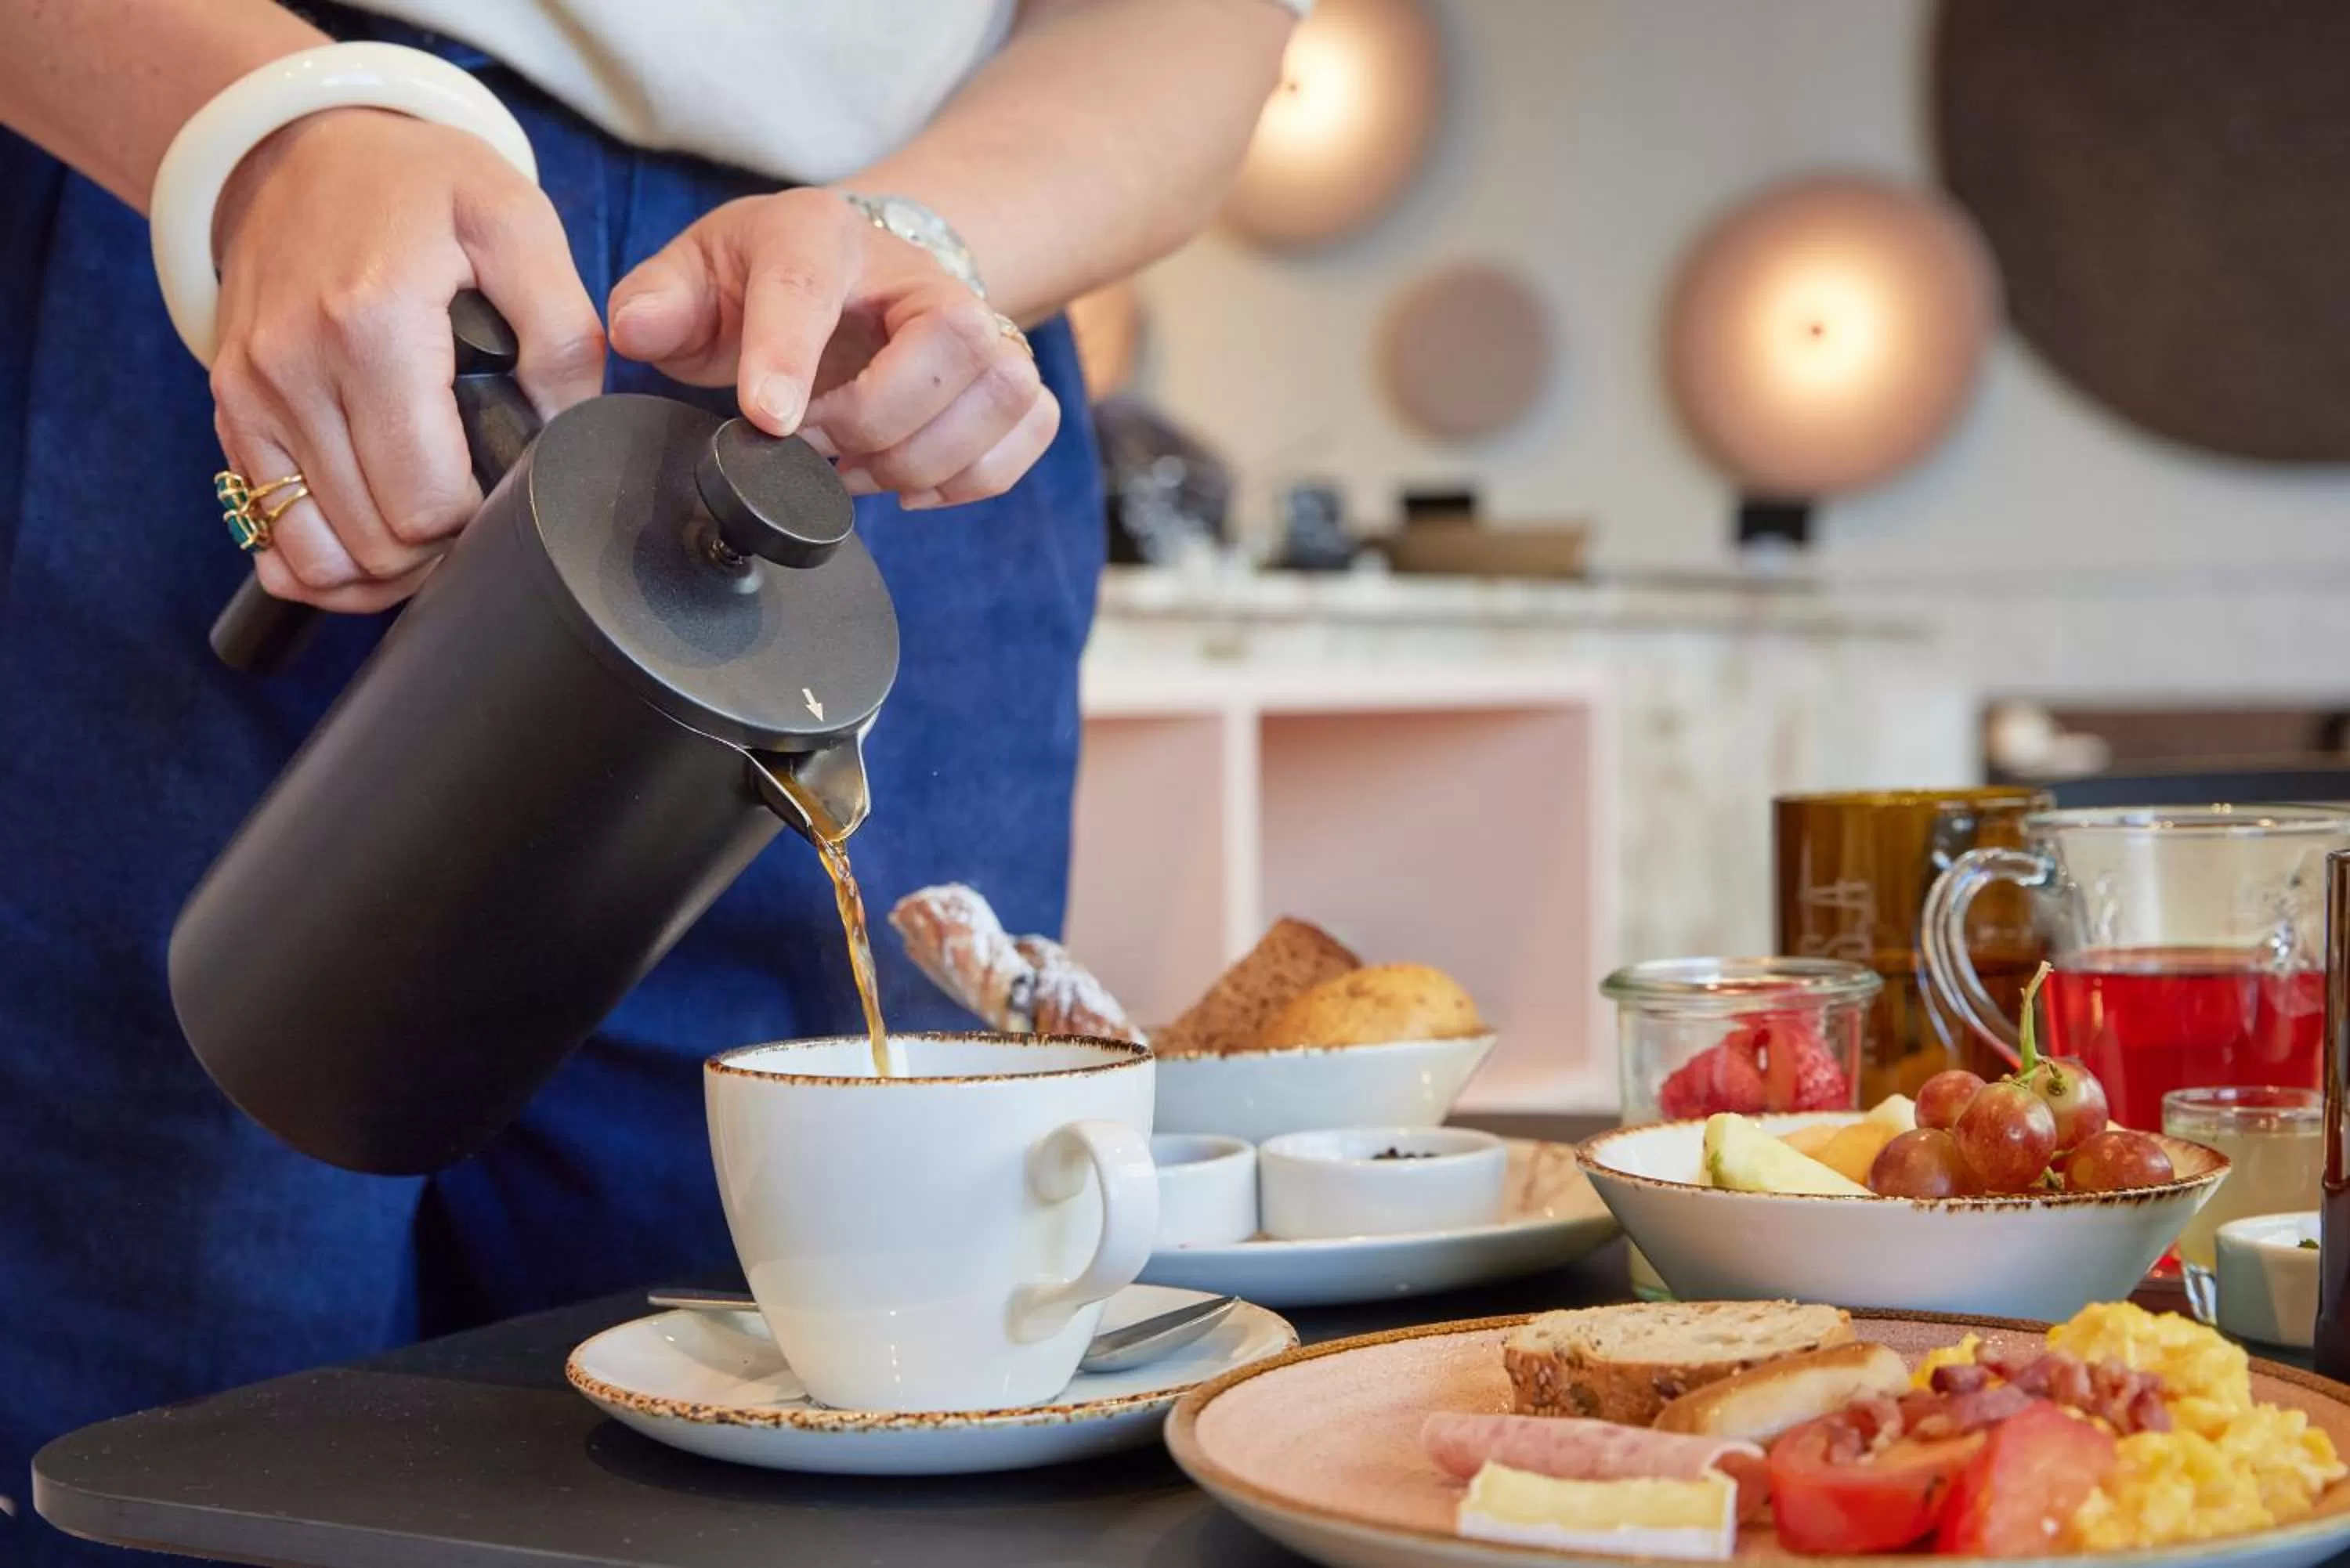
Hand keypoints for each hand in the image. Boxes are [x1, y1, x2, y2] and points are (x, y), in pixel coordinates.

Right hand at [210, 107, 603, 609]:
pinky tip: (372, 532)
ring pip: (317, 558)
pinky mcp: (228, 410)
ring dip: (382, 567)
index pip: (427, 502)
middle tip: (479, 512)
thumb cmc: (420, 185)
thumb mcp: (517, 225)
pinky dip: (324, 553)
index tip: (505, 491)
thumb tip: (568, 434)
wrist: (303, 147)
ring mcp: (250, 395)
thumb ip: (561, 333)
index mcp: (371, 325)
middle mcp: (293, 369)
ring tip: (430, 528)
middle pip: (377, 542)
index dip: (481, 522)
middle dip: (440, 551)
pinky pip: (267, 532)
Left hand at [606, 188, 1057, 510]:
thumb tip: (635, 330)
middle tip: (816, 445)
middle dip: (878, 419)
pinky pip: (1029, 430)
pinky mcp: (1013, 374)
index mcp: (820, 234)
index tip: (772, 424)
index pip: (812, 286)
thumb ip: (658, 302)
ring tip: (856, 468)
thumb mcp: (696, 275)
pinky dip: (971, 476)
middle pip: (950, 339)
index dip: (791, 356)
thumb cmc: (767, 280)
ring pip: (1002, 391)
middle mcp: (920, 272)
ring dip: (924, 457)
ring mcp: (981, 322)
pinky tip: (909, 484)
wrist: (853, 274)